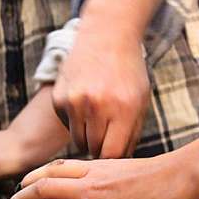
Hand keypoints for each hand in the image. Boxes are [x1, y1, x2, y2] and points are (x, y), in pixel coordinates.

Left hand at [7, 156, 198, 198]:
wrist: (181, 182)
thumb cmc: (161, 174)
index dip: (30, 178)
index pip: (51, 169)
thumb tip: (97, 177)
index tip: (20, 185)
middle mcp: (88, 188)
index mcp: (93, 169)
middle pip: (41, 190)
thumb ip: (105, 173)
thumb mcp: (125, 166)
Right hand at [52, 16, 149, 158]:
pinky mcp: (59, 98)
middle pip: (93, 149)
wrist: (106, 36)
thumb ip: (131, 133)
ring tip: (97, 119)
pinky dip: (75, 120)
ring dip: (87, 136)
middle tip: (106, 135)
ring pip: (77, 140)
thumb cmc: (127, 72)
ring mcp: (74, 101)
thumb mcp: (140, 101)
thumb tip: (119, 162)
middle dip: (101, 147)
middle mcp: (97, 106)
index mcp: (123, 109)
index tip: (115, 154)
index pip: (112, 154)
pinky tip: (85, 102)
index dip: (113, 158)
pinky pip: (66, 124)